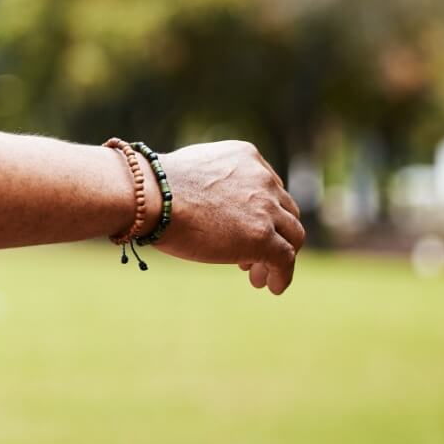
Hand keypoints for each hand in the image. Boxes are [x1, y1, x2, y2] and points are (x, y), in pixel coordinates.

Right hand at [149, 141, 304, 294]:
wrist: (152, 197)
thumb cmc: (155, 187)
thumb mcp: (193, 173)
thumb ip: (211, 185)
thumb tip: (204, 207)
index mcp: (246, 156)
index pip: (268, 188)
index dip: (262, 212)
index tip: (247, 228)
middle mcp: (262, 179)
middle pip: (285, 212)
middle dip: (273, 234)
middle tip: (253, 255)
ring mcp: (266, 208)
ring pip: (291, 235)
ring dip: (278, 257)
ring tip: (258, 276)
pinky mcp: (263, 237)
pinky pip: (285, 259)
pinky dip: (282, 275)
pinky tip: (272, 287)